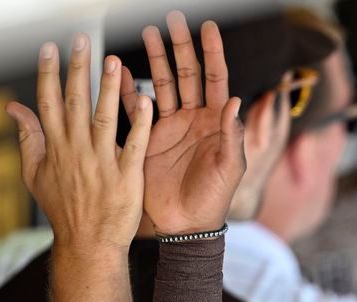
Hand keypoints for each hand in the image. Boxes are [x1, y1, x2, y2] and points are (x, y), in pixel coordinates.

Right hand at [6, 35, 151, 252]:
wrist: (87, 245)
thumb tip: (13, 107)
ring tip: (113, 61)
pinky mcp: (126, 177)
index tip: (50, 48)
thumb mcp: (35, 175)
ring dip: (108, 88)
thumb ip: (27, 138)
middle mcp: (76, 151)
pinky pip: (134, 145)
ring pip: (103, 118)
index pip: (48, 102)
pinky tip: (144, 100)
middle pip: (74, 102)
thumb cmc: (64, 211)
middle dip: (77, 69)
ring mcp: (101, 163)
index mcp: (55, 148)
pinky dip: (139, 123)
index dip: (48, 74)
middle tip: (81, 41)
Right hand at [122, 11, 244, 235]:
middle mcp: (195, 119)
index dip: (212, 53)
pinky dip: (129, 89)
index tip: (207, 27)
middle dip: (181, 47)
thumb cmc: (214, 201)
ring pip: (164, 84)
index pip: (216, 79)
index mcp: (217, 123)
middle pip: (188, 74)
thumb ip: (232, 136)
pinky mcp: (149, 137)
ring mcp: (171, 126)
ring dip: (156, 59)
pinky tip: (120, 71)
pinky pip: (138, 107)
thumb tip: (235, 101)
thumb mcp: (229, 169)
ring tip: (148, 33)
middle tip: (173, 20)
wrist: (186, 226)